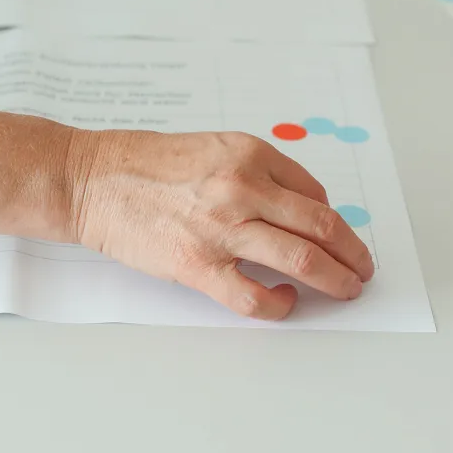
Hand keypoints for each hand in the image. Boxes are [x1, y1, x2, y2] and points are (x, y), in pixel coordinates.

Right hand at [70, 131, 373, 319]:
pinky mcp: (198, 264)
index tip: (334, 234)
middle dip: (352, 253)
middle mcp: (242, 187)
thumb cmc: (142, 163)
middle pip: (322, 227)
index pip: (313, 193)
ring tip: (346, 289)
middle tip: (362, 267)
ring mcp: (222, 228)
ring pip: (303, 260)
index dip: (332, 219)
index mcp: (248, 154)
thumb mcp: (209, 148)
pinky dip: (280, 304)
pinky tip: (283, 301)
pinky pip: (254, 296)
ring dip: (336, 280)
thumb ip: (252, 172)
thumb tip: (294, 209)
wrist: (91, 179)